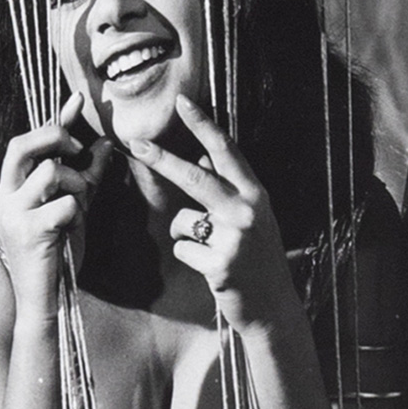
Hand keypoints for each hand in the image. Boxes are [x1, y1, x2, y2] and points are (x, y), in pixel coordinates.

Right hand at [0, 94, 111, 316]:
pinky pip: (64, 204)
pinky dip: (76, 212)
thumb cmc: (57, 254)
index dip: (54, 120)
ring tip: (78, 208)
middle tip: (76, 151)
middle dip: (55, 138)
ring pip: (50, 173)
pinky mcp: (28, 233)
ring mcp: (13, 215)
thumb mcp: (72, 207)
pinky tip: (72, 229)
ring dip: (75, 185)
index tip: (79, 99)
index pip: (26, 143)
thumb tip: (104, 143)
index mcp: (11, 190)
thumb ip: (85, 176)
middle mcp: (5, 198)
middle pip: (23, 145)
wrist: (44, 300)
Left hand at [128, 93, 293, 333]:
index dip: (203, 124)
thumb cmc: (258, 257)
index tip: (181, 101)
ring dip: (186, 235)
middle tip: (135, 142)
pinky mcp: (219, 264)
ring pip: (182, 220)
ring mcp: (234, 238)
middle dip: (161, 158)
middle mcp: (247, 211)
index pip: (225, 150)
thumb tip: (197, 156)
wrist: (273, 307)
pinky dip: (190, 257)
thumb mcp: (252, 217)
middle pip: (194, 176)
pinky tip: (212, 268)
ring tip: (213, 251)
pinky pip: (182, 248)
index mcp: (256, 194)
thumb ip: (229, 188)